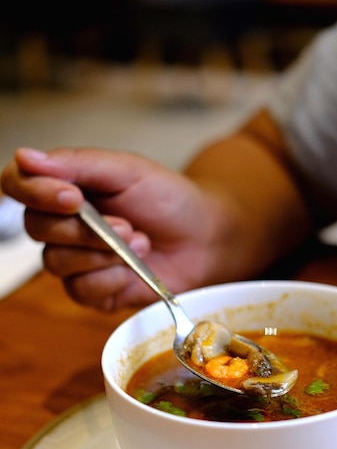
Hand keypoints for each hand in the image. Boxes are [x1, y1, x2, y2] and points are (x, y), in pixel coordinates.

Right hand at [1, 147, 232, 309]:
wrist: (205, 238)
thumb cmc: (169, 199)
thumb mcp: (127, 170)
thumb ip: (77, 163)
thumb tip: (24, 157)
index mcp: (66, 187)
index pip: (18, 186)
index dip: (35, 193)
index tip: (72, 198)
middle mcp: (64, 225)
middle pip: (37, 229)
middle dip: (84, 231)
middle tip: (126, 225)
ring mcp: (78, 260)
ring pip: (57, 264)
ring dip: (103, 255)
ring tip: (141, 243)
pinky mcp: (95, 291)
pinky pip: (82, 291)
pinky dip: (112, 280)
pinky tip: (135, 270)